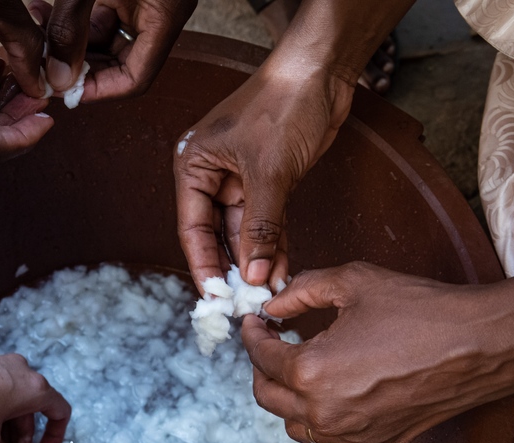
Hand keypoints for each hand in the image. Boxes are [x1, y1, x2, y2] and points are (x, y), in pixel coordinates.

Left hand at [29, 0, 195, 99]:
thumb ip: (71, 26)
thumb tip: (57, 76)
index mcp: (166, 15)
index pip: (136, 78)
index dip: (98, 91)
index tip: (64, 90)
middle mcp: (159, 13)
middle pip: (119, 63)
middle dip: (78, 65)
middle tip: (43, 64)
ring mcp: (144, 0)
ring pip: (105, 39)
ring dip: (70, 41)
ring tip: (37, 30)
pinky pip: (101, 15)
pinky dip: (75, 19)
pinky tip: (44, 12)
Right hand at [173, 56, 353, 291]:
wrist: (321, 71)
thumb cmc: (283, 104)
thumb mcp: (269, 172)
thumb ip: (260, 227)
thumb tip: (254, 274)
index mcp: (194, 166)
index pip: (192, 227)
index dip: (203, 264)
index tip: (216, 296)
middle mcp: (212, 175)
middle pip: (215, 234)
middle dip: (232, 267)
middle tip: (242, 301)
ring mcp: (240, 179)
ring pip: (243, 232)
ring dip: (257, 261)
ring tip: (267, 292)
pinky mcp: (269, 181)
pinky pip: (267, 223)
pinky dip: (275, 246)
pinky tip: (281, 271)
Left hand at [239, 262, 513, 442]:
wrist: (479, 341)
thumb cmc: (418, 308)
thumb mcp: (352, 281)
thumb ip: (301, 290)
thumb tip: (273, 305)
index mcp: (309, 369)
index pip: (260, 356)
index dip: (252, 334)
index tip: (258, 322)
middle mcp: (323, 410)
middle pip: (267, 396)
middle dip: (262, 367)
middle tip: (274, 344)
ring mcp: (352, 436)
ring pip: (296, 430)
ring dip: (288, 404)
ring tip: (298, 378)